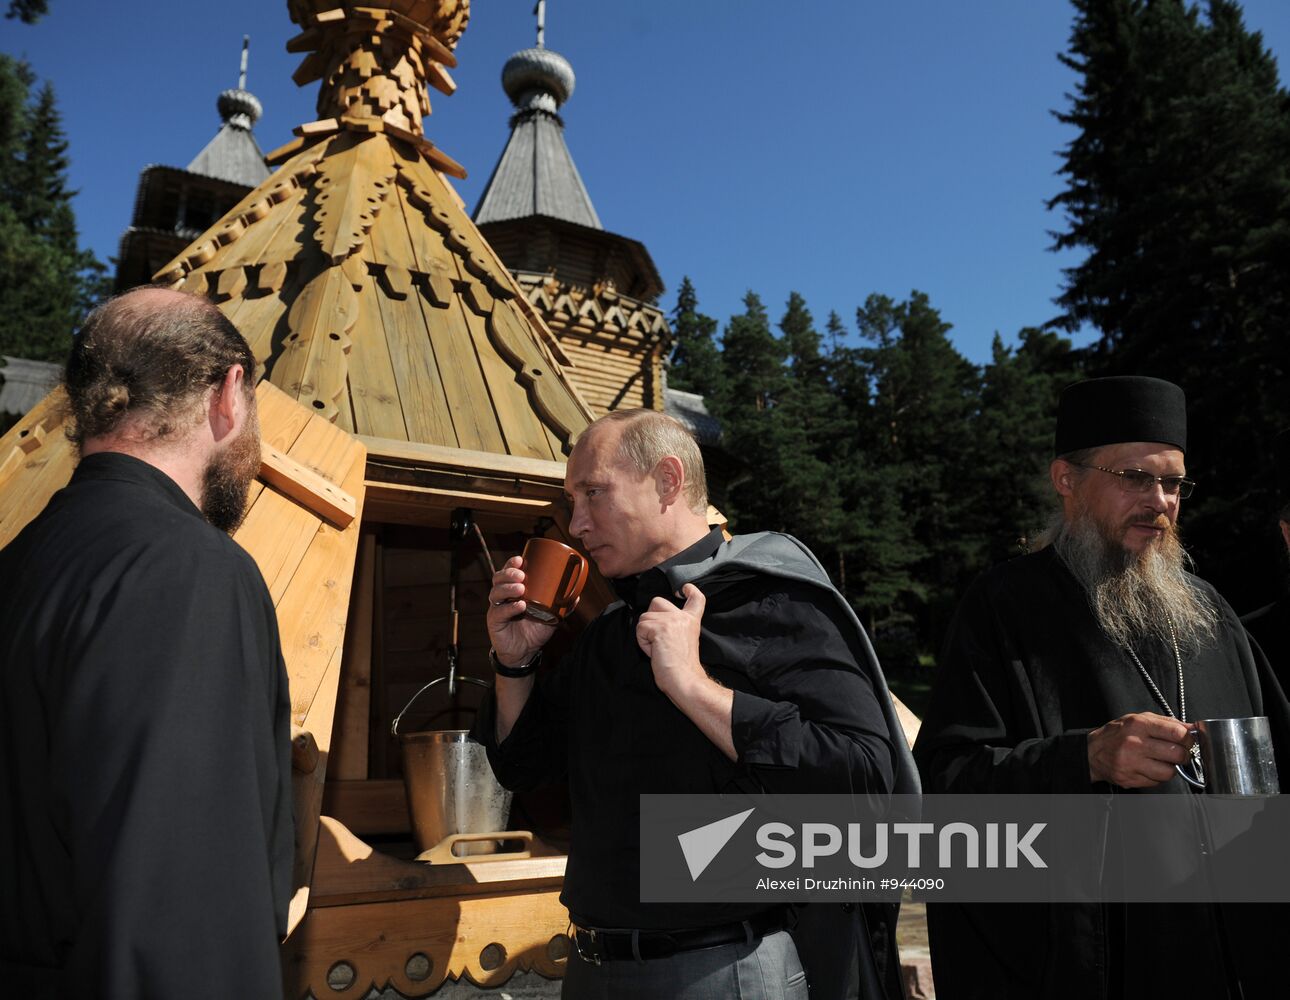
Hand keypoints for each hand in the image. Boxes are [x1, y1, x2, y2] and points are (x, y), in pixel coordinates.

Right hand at [486, 556, 555, 667]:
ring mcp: (497, 608)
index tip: (520, 559)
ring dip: (508, 588)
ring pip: (495, 592)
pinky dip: (509, 608)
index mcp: (514, 589)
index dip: (512, 564)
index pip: (509, 571)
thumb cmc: (535, 630)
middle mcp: (503, 596)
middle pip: (499, 579)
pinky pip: (498, 612)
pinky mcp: (494, 622)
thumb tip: (578, 595)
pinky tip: (519, 606)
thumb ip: (562, 606)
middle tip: (521, 575)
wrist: (525, 652)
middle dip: (509, 573)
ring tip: (520, 589)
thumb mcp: (551, 616)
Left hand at [636, 583, 706, 697]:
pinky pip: (640, 629)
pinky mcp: (659, 627)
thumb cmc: (681, 668)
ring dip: (645, 635)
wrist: (684, 680)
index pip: (696, 598)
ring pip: (644, 618)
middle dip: (650, 617)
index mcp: (691, 621)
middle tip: (657, 638)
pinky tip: (655, 652)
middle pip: (657, 601)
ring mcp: (671, 620)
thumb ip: (675, 628)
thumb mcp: (684, 641)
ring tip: (658, 649)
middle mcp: (683, 617)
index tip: (685, 589)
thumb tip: (655, 622)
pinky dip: (642, 642)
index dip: (690, 590)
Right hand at [1087, 712, 1193, 787]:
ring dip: (1170, 768)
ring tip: (1163, 762)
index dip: (1188, 739)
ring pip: (1169, 772)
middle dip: (1183, 755)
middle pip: (1177, 754)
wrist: (1092, 751)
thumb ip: (1166, 722)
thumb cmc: (1117, 734)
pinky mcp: (1130, 778)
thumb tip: (1191, 729)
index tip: (1187, 741)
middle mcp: (1135, 743)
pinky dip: (1157, 776)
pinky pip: (1157, 782)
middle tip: (1179, 753)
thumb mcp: (1139, 719)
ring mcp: (1131, 763)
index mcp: (1139, 725)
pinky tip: (1149, 768)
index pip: (1177, 733)